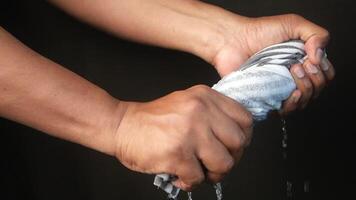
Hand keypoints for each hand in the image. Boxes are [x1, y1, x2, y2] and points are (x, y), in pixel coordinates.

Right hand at [114, 85, 252, 190]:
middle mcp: (200, 111)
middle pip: (239, 143)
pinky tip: (180, 175)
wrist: (122, 125)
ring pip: (224, 164)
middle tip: (215, 163)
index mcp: (205, 97)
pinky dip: (190, 182)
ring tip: (198, 171)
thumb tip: (235, 136)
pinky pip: (198, 178)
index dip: (242, 138)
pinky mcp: (177, 153)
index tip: (231, 146)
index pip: (245, 119)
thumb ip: (212, 113)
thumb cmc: (154, 120)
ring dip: (213, 174)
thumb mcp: (188, 103)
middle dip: (230, 159)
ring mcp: (190, 132)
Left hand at [202, 13, 334, 112]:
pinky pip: (285, 111)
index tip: (310, 61)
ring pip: (304, 102)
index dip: (323, 71)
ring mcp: (280, 90)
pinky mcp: (267, 99)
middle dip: (314, 79)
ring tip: (291, 73)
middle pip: (317, 90)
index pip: (325, 75)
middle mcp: (293, 78)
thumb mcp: (294, 24)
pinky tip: (291, 93)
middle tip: (297, 66)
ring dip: (305, 90)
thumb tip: (320, 58)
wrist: (234, 42)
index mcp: (302, 62)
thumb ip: (316, 35)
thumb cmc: (259, 32)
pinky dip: (292, 104)